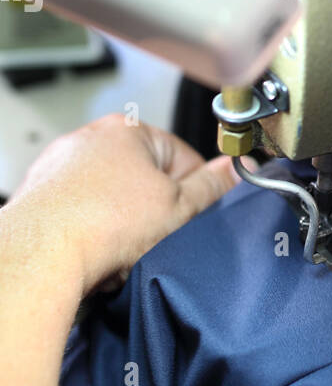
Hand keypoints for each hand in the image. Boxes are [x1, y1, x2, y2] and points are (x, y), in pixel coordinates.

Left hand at [5, 113, 239, 297]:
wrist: (43, 255)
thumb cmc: (104, 226)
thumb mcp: (179, 208)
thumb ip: (211, 187)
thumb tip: (236, 168)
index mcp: (129, 130)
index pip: (182, 157)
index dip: (192, 193)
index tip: (191, 215)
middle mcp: (90, 137)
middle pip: (143, 176)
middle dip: (153, 208)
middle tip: (156, 235)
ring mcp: (61, 163)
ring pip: (110, 196)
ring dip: (121, 219)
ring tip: (120, 245)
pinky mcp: (41, 192)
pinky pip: (80, 210)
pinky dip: (90, 228)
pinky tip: (94, 247)